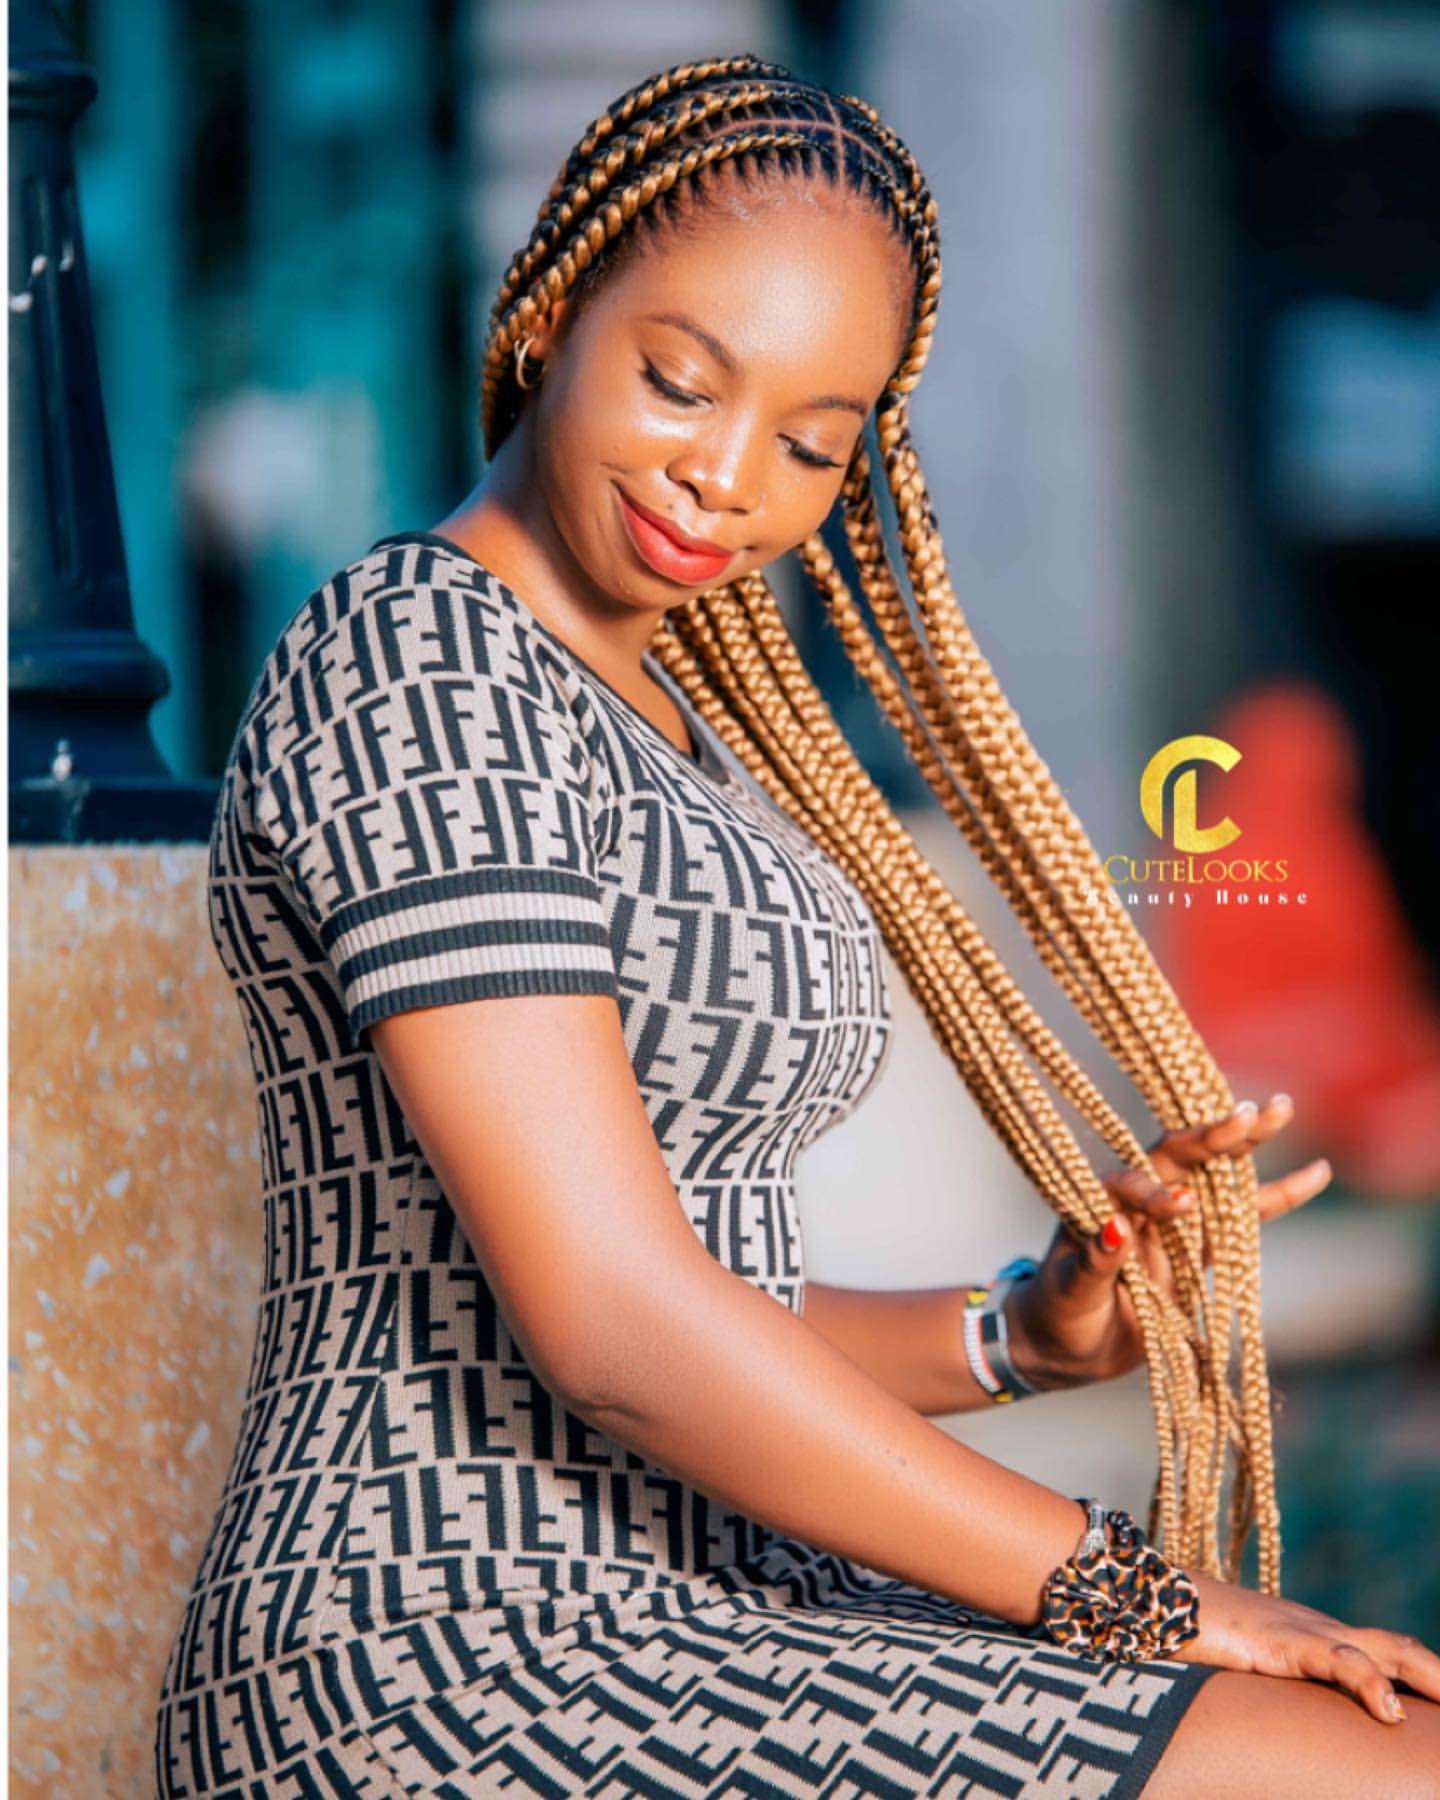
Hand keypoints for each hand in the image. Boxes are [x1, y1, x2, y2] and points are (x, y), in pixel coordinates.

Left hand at [1008, 1094, 1332, 1387]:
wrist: (1071, 1344)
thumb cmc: (1060, 1311)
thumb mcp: (1071, 1291)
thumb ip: (1095, 1262)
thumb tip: (1115, 1228)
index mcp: (1102, 1200)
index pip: (1135, 1182)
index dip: (1158, 1194)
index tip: (1182, 1208)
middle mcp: (1141, 1198)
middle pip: (1182, 1155)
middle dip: (1217, 1135)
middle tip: (1256, 1110)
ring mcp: (1173, 1219)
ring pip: (1216, 1176)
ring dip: (1250, 1146)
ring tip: (1283, 1106)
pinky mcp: (1198, 1246)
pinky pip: (1242, 1219)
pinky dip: (1278, 1198)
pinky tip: (1317, 1173)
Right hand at [1171, 1571, 1439, 1725]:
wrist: (1153, 1600)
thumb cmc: (1192, 1638)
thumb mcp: (1246, 1671)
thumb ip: (1277, 1690)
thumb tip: (1280, 1732)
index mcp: (1316, 1639)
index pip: (1385, 1657)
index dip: (1422, 1679)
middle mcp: (1322, 1631)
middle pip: (1402, 1651)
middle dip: (1439, 1679)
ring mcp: (1308, 1633)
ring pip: (1390, 1652)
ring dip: (1431, 1678)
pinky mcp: (1285, 1641)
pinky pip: (1340, 1661)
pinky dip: (1371, 1686)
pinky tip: (1390, 1712)